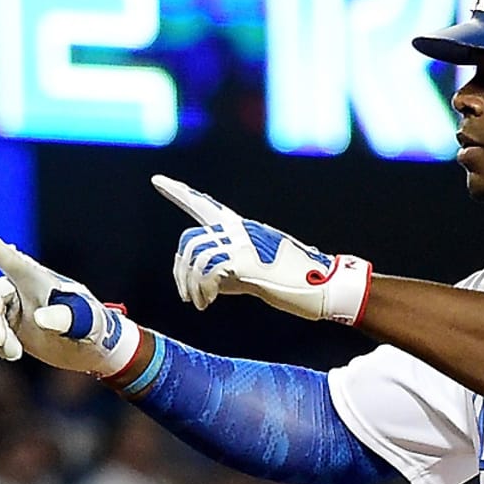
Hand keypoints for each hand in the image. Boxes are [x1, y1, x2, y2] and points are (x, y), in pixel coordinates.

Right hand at [0, 224, 141, 376]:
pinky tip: (12, 353)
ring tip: (15, 354)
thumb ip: (65, 318)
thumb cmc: (94, 327)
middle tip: (1, 344)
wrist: (93, 349)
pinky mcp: (9, 324)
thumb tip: (39, 318)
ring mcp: (14, 306)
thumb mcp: (86, 323)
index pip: (9, 257)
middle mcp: (22, 288)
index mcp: (38, 279)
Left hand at [152, 175, 371, 324]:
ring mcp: (243, 243)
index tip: (158, 180)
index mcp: (241, 229)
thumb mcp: (253, 273)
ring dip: (191, 285)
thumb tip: (204, 281)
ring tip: (200, 303)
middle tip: (188, 297)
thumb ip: (228, 271)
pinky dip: (201, 291)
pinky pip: (206, 272)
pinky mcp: (246, 261)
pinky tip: (207, 303)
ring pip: (194, 256)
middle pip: (190, 240)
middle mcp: (240, 230)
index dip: (179, 193)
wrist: (325, 286)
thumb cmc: (292, 282)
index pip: (204, 205)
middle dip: (181, 271)